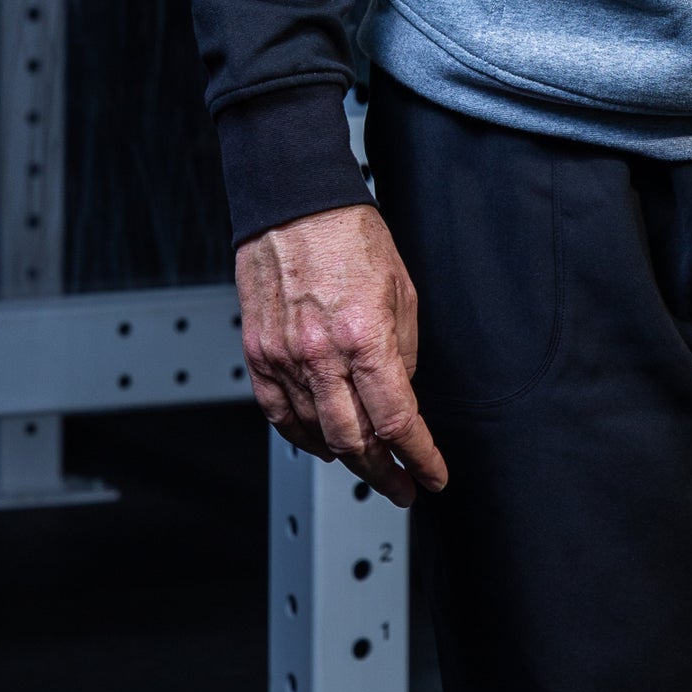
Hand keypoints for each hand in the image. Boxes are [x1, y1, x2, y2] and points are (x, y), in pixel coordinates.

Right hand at [235, 203, 448, 507]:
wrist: (294, 205)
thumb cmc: (349, 235)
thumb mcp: (402, 290)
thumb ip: (402, 350)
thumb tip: (400, 394)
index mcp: (365, 336)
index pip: (396, 420)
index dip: (419, 456)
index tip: (433, 474)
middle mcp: (321, 355)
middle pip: (355, 441)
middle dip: (384, 473)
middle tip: (402, 486)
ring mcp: (284, 358)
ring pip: (316, 435)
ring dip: (346, 459)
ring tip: (367, 466)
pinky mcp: (259, 355)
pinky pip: (279, 415)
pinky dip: (303, 437)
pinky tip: (321, 444)